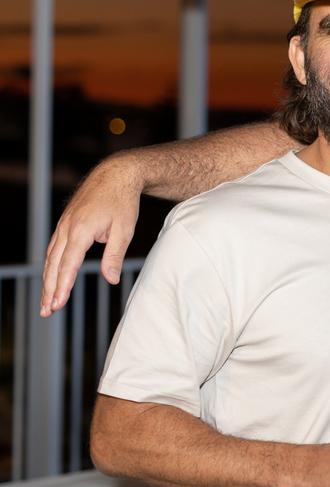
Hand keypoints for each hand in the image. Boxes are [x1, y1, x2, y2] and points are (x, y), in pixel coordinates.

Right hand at [41, 157, 142, 316]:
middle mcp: (67, 229)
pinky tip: (52, 278)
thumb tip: (112, 280)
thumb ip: (115, 255)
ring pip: (51, 258)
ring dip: (48, 280)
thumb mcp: (124, 230)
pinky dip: (51, 265)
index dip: (62, 286)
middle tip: (46, 312)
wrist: (116, 175)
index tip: (58, 304)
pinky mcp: (65, 223)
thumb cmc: (122, 202)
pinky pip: (54, 248)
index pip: (68, 265)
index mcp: (80, 230)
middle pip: (54, 265)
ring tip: (47, 302)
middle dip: (50, 290)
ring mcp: (63, 225)